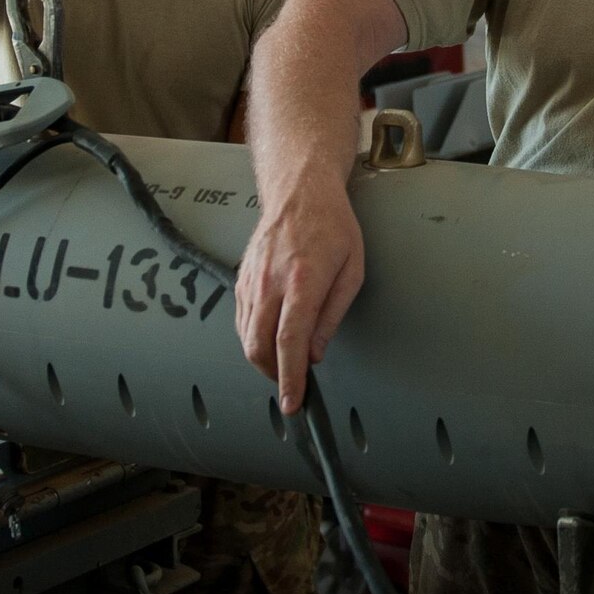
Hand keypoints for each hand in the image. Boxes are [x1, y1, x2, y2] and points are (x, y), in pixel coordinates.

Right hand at [234, 188, 365, 413]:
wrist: (300, 192)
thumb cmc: (332, 226)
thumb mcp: (352, 271)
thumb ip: (332, 316)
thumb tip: (315, 353)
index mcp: (303, 282)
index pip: (290, 343)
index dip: (290, 379)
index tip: (292, 402)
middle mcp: (271, 283)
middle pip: (259, 347)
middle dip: (273, 376)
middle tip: (292, 386)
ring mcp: (252, 281)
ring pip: (246, 338)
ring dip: (263, 360)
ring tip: (284, 365)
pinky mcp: (242, 279)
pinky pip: (242, 321)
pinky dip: (254, 339)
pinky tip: (271, 340)